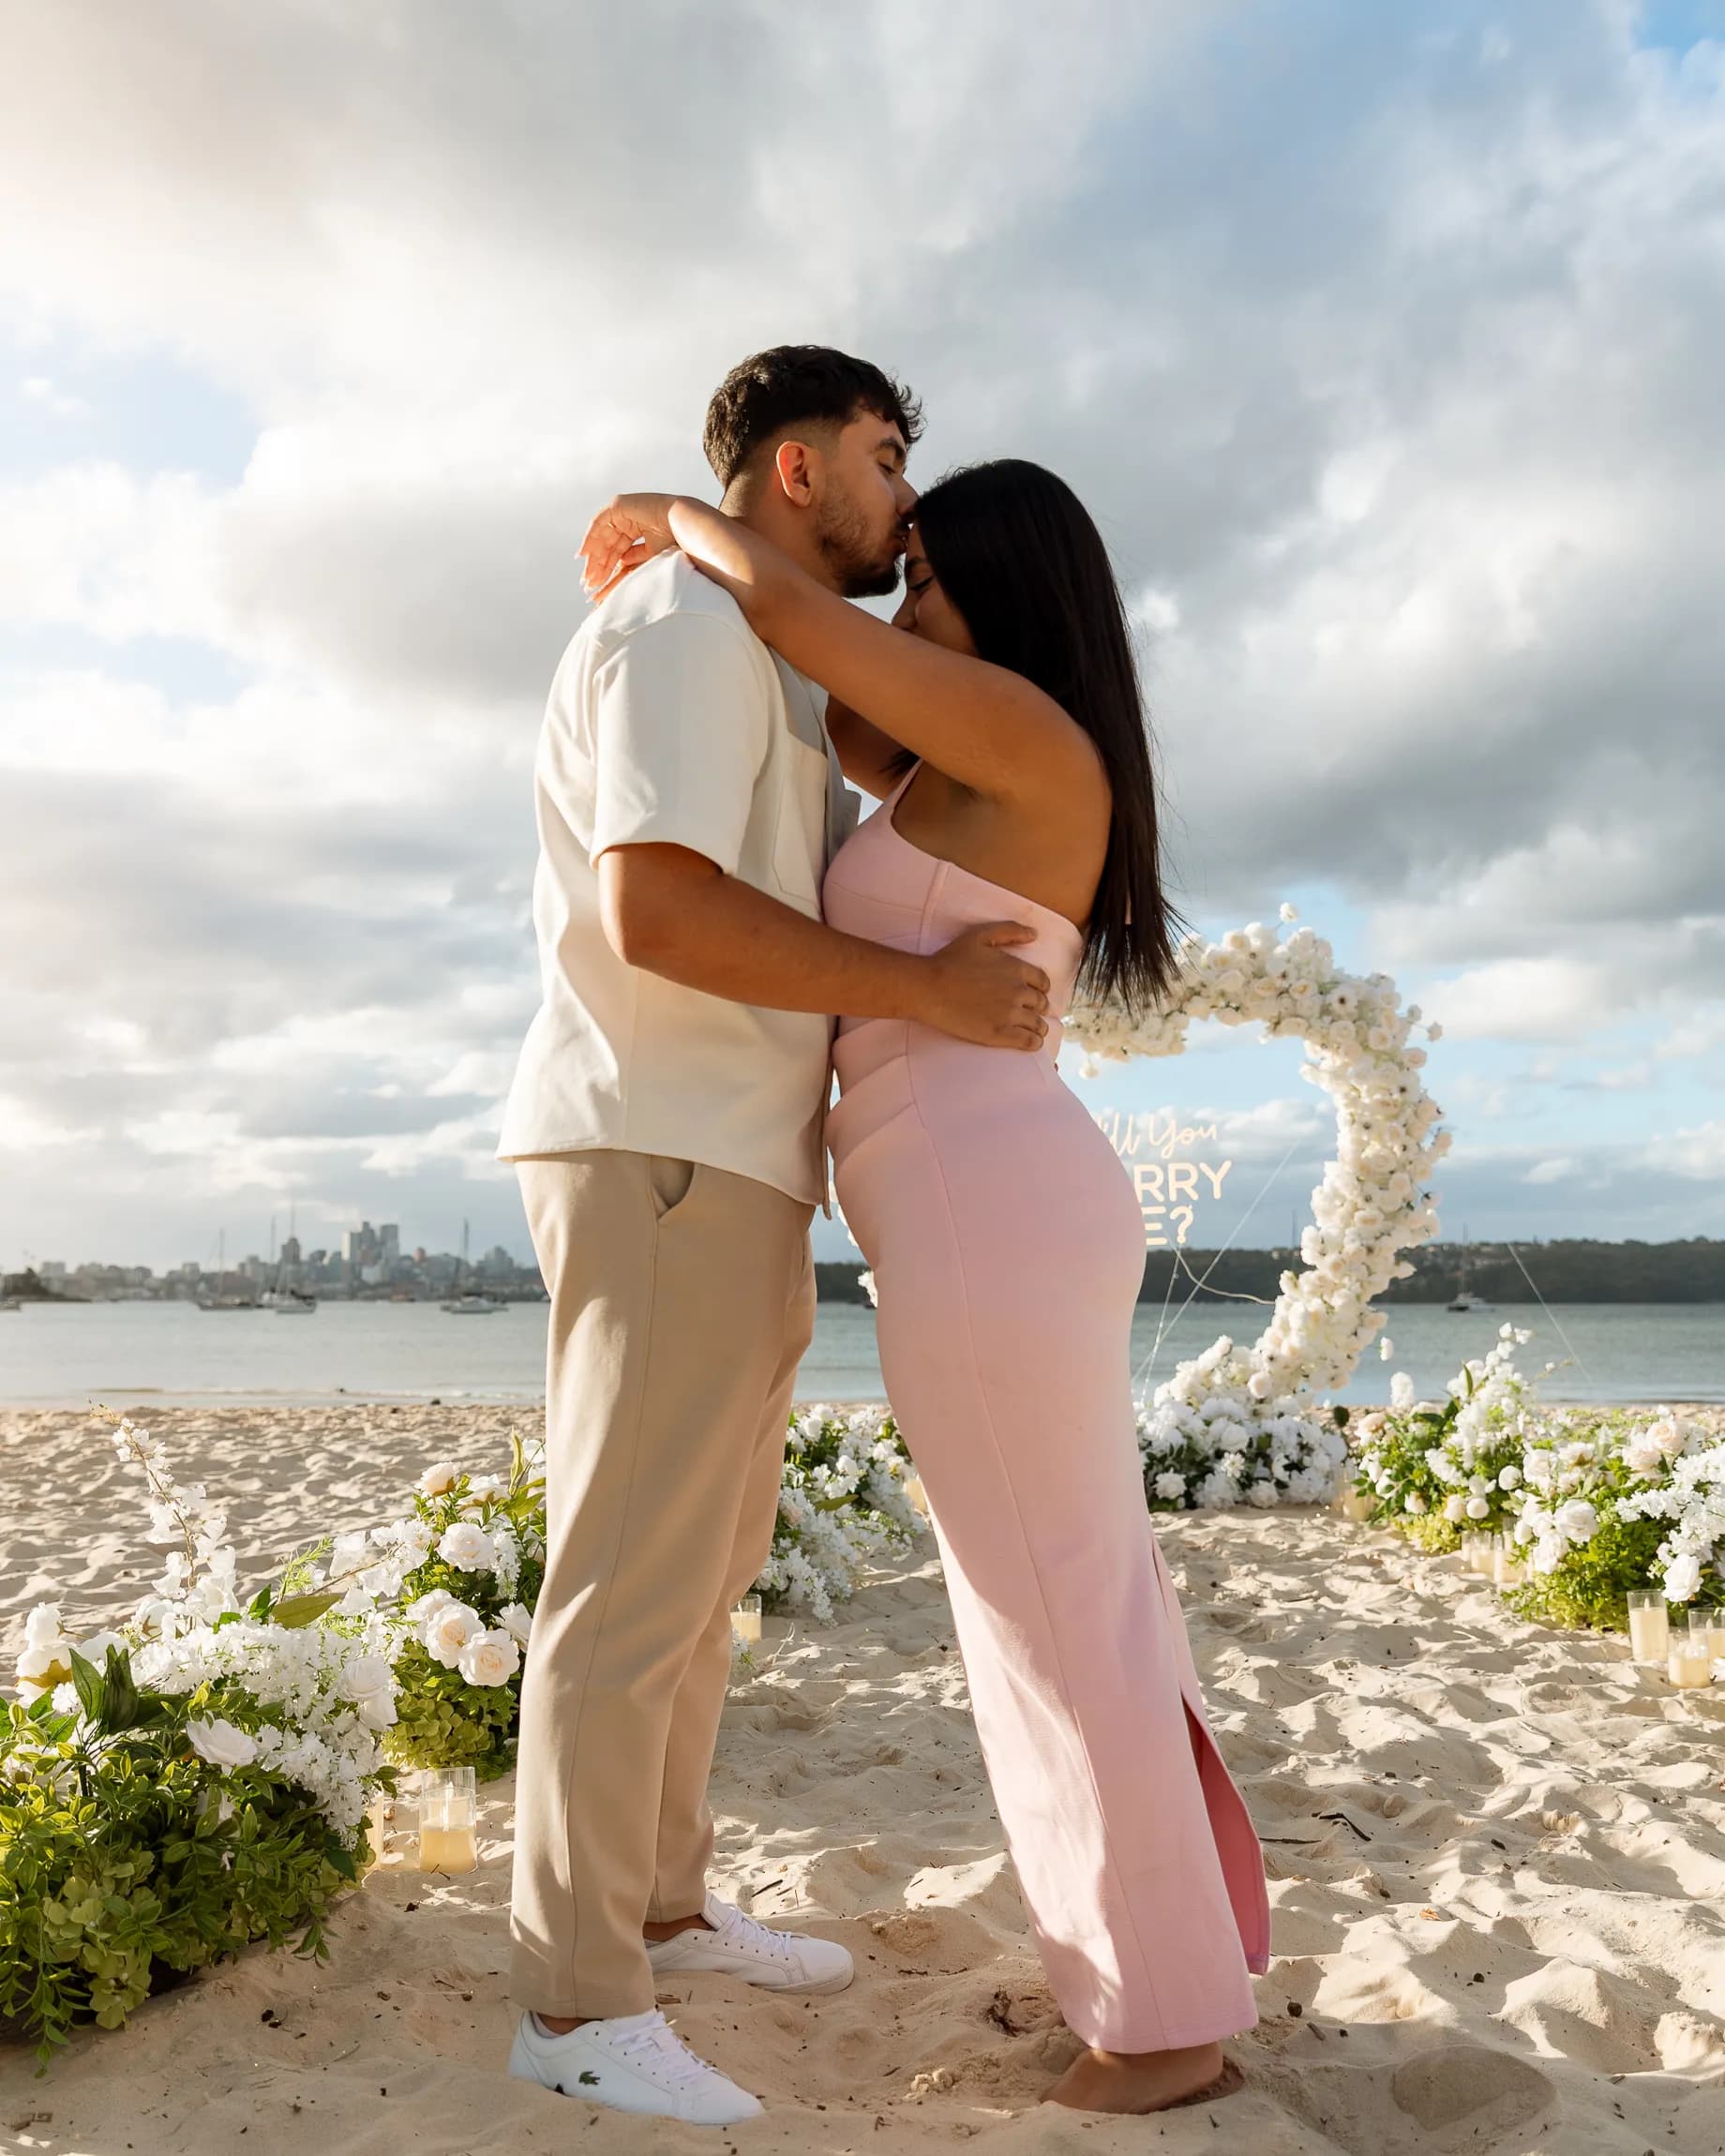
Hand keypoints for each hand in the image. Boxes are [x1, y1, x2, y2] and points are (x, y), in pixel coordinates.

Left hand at [578, 493, 685, 602]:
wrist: (682, 524)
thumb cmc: (675, 539)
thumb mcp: (650, 553)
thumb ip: (633, 558)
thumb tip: (619, 565)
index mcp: (639, 528)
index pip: (618, 550)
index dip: (607, 567)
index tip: (598, 585)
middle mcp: (630, 519)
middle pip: (608, 545)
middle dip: (598, 565)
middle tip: (589, 583)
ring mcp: (623, 511)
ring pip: (602, 536)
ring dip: (594, 556)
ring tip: (588, 575)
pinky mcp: (618, 505)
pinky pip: (599, 523)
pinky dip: (590, 538)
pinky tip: (584, 554)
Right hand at [914, 922, 1051, 1050]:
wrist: (928, 988)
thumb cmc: (950, 960)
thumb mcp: (980, 936)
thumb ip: (1009, 931)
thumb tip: (1034, 934)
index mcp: (1017, 969)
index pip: (1043, 982)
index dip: (1040, 988)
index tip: (1034, 993)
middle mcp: (1018, 991)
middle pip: (1041, 1004)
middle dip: (1038, 1007)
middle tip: (1030, 1012)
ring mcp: (1010, 1014)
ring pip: (1038, 1024)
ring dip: (1039, 1027)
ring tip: (1034, 1030)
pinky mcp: (1000, 1033)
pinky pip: (1029, 1041)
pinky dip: (1034, 1042)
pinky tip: (1032, 1042)